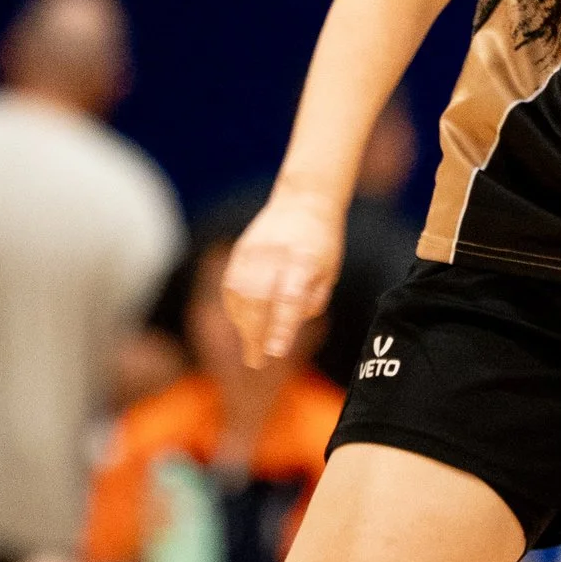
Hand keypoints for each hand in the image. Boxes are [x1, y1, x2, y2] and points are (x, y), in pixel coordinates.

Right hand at [223, 182, 345, 367]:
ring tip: (252, 345)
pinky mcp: (240, 251)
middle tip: (257, 361)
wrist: (303, 200)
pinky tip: (243, 323)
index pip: (290, 297)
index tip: (276, 352)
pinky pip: (231, 287)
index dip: (281, 326)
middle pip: (258, 299)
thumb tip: (287, 328)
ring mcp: (254, 251)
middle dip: (255, 334)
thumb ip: (312, 301)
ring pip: (239, 295)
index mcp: (304, 258)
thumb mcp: (329, 272)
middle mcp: (275, 253)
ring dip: (243, 325)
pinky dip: (235, 310)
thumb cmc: (322, 243)